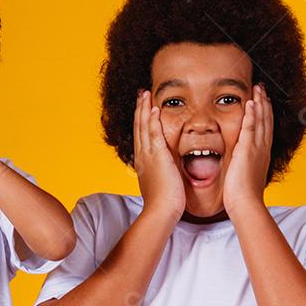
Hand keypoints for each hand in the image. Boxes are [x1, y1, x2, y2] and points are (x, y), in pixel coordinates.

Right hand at [134, 90, 184, 221]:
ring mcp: (148, 156)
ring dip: (144, 109)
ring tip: (145, 94)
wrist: (160, 212)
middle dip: (140, 110)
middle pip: (138, 127)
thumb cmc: (163, 203)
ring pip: (143, 127)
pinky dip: (152, 121)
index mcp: (143, 162)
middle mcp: (142, 156)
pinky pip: (153, 135)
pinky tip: (154, 109)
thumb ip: (161, 173)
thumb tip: (166, 170)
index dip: (140, 121)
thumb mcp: (160, 184)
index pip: (140, 136)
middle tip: (141, 94)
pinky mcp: (158, 157)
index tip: (143, 109)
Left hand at [224, 83, 271, 214]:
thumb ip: (245, 164)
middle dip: (264, 102)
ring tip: (258, 88)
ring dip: (259, 103)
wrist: (246, 204)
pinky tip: (251, 103)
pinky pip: (250, 128)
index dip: (265, 113)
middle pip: (266, 120)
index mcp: (262, 154)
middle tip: (262, 87)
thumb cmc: (244, 195)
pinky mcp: (247, 150)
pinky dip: (252, 115)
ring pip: (260, 120)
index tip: (263, 100)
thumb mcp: (247, 175)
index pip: (265, 128)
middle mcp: (262, 148)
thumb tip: (241, 162)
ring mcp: (256, 148)